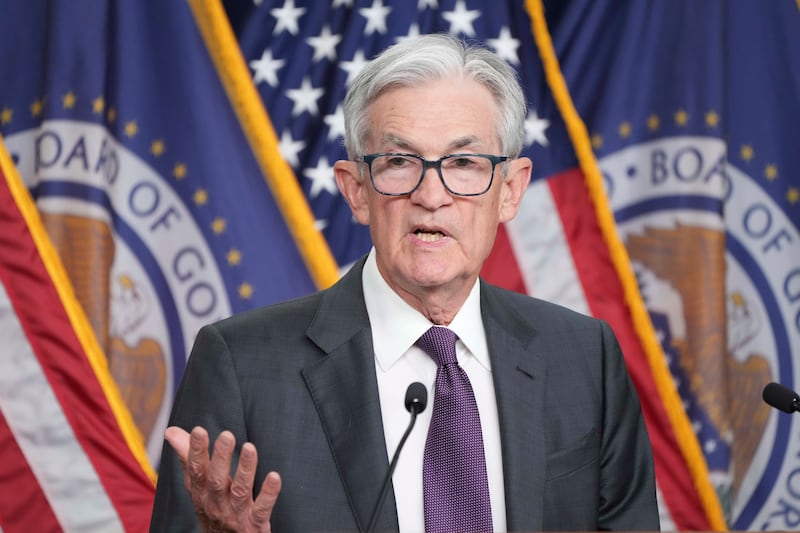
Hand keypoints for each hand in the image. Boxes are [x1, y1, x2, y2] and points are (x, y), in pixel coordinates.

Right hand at [165, 426, 281, 531]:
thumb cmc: (213, 508)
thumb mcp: (198, 486)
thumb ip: (189, 458)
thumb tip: (172, 432)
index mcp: (202, 493)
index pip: (196, 470)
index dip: (195, 451)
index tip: (198, 430)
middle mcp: (216, 503)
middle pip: (216, 480)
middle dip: (220, 458)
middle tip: (226, 435)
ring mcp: (235, 514)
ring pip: (239, 491)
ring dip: (245, 469)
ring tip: (250, 448)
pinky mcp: (254, 524)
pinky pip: (262, 509)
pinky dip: (268, 494)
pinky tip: (274, 477)